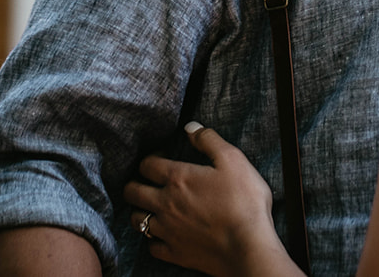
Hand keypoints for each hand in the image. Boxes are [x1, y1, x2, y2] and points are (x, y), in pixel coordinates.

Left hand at [122, 123, 288, 276]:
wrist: (246, 246)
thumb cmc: (244, 201)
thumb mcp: (233, 161)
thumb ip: (209, 141)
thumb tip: (191, 127)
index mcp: (178, 179)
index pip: (147, 164)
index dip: (151, 157)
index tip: (161, 157)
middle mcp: (165, 204)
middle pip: (132, 192)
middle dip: (135, 183)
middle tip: (147, 181)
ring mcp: (166, 230)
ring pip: (136, 220)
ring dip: (140, 210)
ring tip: (152, 207)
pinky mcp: (173, 252)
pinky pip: (151, 246)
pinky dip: (154, 239)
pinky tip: (164, 234)